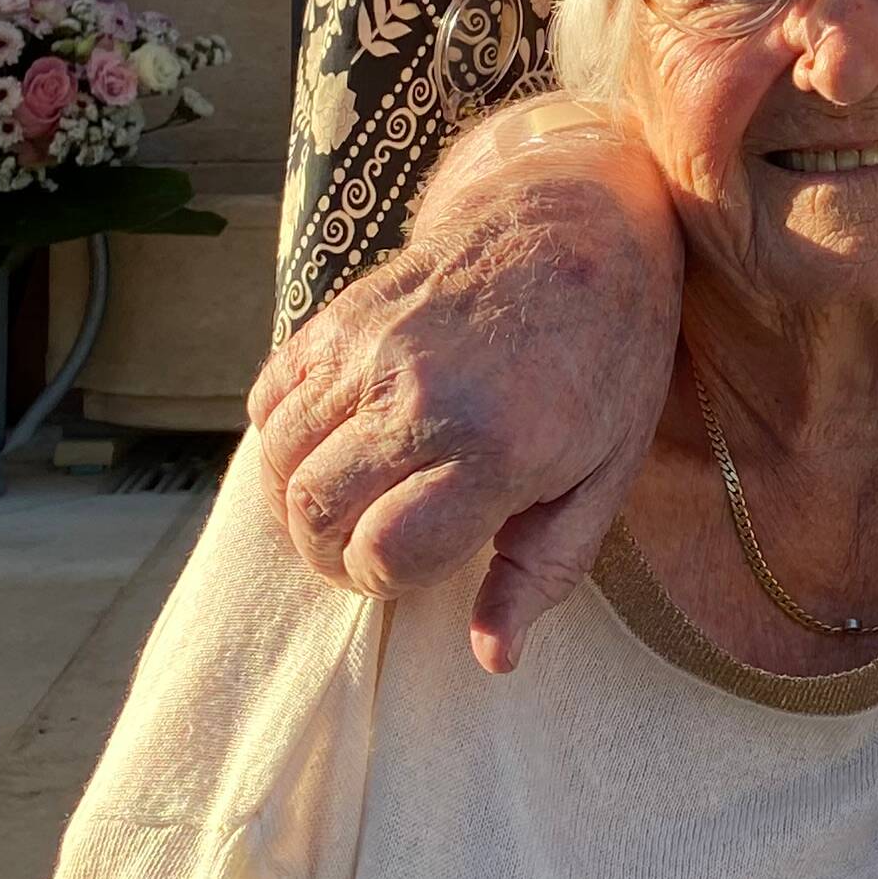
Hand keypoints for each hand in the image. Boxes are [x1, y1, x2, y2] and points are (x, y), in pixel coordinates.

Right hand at [249, 110, 679, 670]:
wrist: (584, 221)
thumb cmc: (608, 357)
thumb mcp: (606, 471)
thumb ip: (544, 569)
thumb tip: (492, 657)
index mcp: (495, 444)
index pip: (386, 553)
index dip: (389, 579)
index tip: (418, 565)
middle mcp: (419, 395)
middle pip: (313, 513)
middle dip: (331, 555)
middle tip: (368, 551)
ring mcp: (370, 349)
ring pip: (279, 462)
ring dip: (298, 503)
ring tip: (347, 506)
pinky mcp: (341, 315)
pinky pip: (270, 398)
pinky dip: (281, 438)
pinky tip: (333, 445)